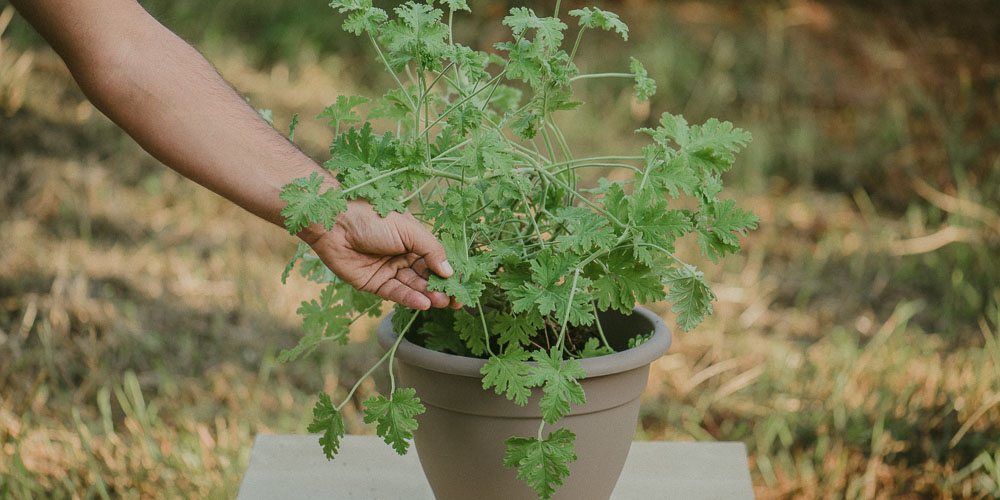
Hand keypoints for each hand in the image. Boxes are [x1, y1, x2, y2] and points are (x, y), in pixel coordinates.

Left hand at [304, 199, 461, 309]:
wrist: (335, 223)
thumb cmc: (373, 217)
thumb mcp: (409, 230)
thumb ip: (431, 250)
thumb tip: (449, 272)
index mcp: (413, 239)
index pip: (436, 259)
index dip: (449, 273)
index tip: (463, 286)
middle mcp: (402, 256)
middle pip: (426, 276)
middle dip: (441, 288)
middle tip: (456, 300)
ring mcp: (388, 270)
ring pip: (413, 286)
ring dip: (428, 295)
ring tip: (442, 303)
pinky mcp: (374, 284)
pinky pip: (396, 293)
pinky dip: (410, 299)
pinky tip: (424, 303)